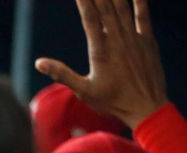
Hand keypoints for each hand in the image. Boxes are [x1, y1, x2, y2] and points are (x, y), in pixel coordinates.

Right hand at [34, 0, 167, 129]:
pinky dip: (139, 2)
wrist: (146, 108)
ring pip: (122, 8)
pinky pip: (142, 16)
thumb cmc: (113, 102)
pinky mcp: (147, 41)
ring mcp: (134, 39)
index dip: (83, 1)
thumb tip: (39, 63)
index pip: (89, 18)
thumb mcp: (84, 91)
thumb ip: (61, 74)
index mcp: (100, 51)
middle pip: (105, 8)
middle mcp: (117, 40)